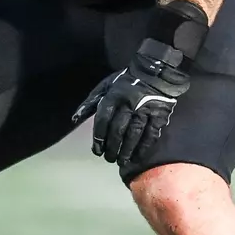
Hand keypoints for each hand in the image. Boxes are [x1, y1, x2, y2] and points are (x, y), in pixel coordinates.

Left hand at [72, 38, 190, 165]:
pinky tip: (137, 156)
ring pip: (134, 134)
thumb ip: (90, 103)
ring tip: (121, 161)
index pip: (103, 120)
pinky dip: (143, 148)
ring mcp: (145, 110)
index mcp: (114, 96)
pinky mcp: (159, 115)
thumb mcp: (105, 86)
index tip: (97, 150)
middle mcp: (129, 104)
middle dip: (112, 147)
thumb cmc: (126, 81)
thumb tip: (75, 119)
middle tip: (109, 159)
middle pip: (118, 130)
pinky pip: (151, 134)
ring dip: (126, 151)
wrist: (155, 72)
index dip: (99, 137)